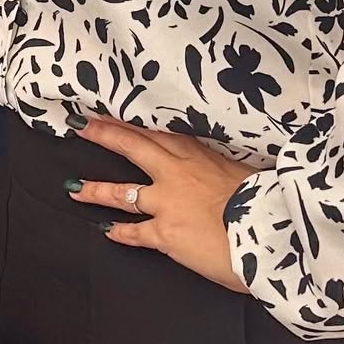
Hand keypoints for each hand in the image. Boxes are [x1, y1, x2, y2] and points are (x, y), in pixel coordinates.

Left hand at [67, 117, 250, 292]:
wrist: (268, 234)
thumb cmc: (266, 204)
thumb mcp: (246, 174)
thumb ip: (224, 170)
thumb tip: (224, 173)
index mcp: (199, 156)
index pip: (159, 132)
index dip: (133, 121)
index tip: (112, 109)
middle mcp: (176, 175)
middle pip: (134, 147)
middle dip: (105, 134)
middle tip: (81, 125)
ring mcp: (167, 203)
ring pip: (122, 192)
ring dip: (97, 189)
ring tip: (74, 187)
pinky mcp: (165, 233)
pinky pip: (134, 231)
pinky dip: (120, 231)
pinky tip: (107, 230)